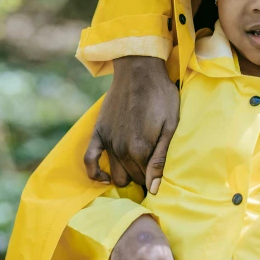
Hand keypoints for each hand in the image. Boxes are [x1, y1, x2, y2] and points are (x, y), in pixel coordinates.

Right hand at [84, 56, 179, 192]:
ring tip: (137, 170)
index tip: (160, 176)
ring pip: (115, 175)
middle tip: (152, 170)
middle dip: (142, 179)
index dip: (154, 180)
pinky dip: (94, 173)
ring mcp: (108, 141)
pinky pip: (88, 160)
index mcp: (141, 149)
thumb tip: (154, 189)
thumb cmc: (161, 96)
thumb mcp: (170, 126)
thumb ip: (160, 159)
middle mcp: (121, 149)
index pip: (146, 179)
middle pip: (131, 178)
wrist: (139, 70)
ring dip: (125, 176)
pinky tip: (104, 177)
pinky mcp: (98, 132)